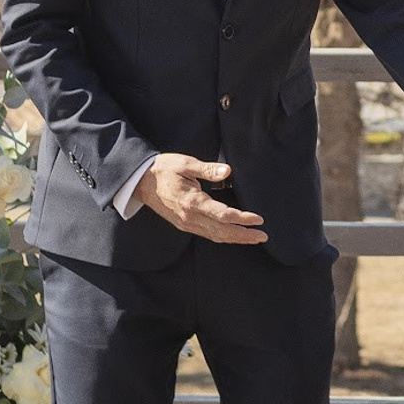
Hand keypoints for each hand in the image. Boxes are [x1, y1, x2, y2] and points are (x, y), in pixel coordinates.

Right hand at [135, 153, 267, 245]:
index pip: (223, 215)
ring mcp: (186, 224)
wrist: (140, 182)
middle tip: (263, 236)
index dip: (243, 219)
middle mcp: (190, 218)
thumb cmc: (164, 169)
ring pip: (216, 236)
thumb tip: (227, 172)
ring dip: (236, 239)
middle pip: (222, 232)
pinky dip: (223, 237)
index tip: (259, 219)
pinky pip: (208, 235)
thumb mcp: (186, 164)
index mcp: (192, 202)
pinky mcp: (184, 225)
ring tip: (253, 238)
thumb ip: (208, 170)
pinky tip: (233, 236)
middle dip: (244, 235)